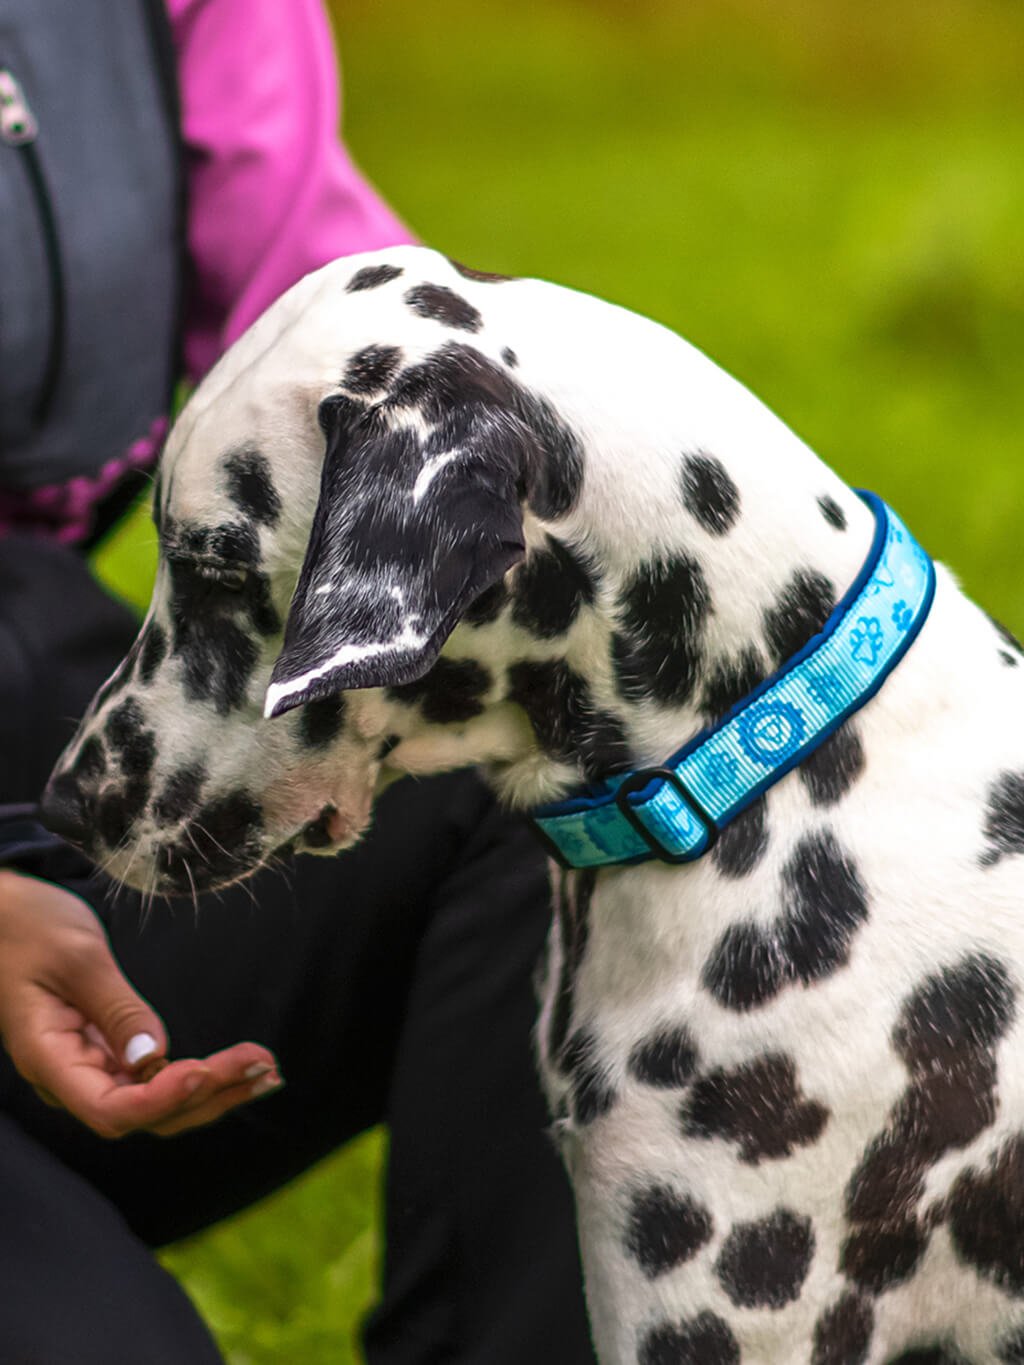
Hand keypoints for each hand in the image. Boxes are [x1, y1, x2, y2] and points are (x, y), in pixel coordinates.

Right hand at [0, 870, 281, 1136]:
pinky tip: (242, 1067)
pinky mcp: (109, 1052)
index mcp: (48, 1058)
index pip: (108, 1108)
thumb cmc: (29, 927)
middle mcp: (70, 1076)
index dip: (160, 1100)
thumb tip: (156, 1058)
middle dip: (207, 1096)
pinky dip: (201, 1074)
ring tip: (268, 1072)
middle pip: (143, 1114)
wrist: (5, 914)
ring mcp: (91, 1066)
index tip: (204, 1070)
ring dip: (214, 1092)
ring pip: (156, 1103)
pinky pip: (157, 1077)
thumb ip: (116, 1009)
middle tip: (264, 1066)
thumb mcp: (77, 957)